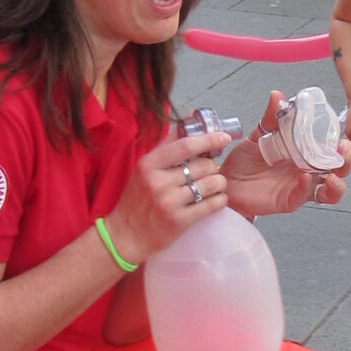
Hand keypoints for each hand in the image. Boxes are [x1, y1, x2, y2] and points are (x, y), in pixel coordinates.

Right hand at [109, 129, 228, 261]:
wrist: (125, 235)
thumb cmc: (137, 198)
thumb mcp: (145, 168)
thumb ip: (169, 143)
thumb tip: (192, 115)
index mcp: (149, 164)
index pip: (185, 145)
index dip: (209, 139)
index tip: (224, 137)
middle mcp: (158, 182)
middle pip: (203, 165)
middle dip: (213, 165)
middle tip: (210, 170)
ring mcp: (169, 202)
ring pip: (211, 184)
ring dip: (219, 183)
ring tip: (214, 185)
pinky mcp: (179, 221)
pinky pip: (212, 205)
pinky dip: (220, 199)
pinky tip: (217, 198)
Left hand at [223, 89, 350, 216]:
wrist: (225, 180)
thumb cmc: (244, 160)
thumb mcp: (258, 134)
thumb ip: (270, 117)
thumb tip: (277, 95)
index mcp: (305, 153)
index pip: (332, 148)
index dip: (343, 143)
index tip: (343, 134)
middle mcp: (307, 170)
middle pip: (339, 169)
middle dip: (348, 161)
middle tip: (344, 150)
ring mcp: (299, 187)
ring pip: (329, 191)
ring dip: (336, 184)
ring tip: (332, 176)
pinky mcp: (287, 200)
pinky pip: (302, 197)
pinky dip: (305, 188)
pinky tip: (305, 178)